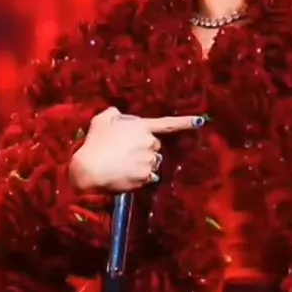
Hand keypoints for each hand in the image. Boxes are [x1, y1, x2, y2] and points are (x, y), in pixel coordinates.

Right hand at [69, 107, 205, 191]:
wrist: (89, 170)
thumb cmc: (94, 143)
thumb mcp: (101, 120)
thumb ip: (114, 114)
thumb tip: (120, 115)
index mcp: (142, 127)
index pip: (169, 124)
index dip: (186, 122)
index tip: (202, 121)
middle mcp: (150, 143)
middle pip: (156, 146)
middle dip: (145, 148)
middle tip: (124, 151)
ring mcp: (149, 161)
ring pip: (153, 162)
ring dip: (143, 162)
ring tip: (123, 164)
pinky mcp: (146, 177)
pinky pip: (148, 176)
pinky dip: (140, 176)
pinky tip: (125, 174)